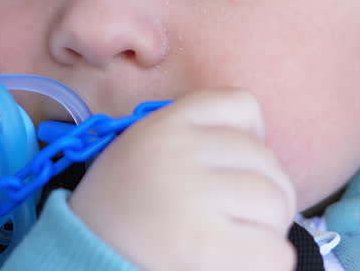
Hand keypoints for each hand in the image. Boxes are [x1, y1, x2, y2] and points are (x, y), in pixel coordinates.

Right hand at [68, 89, 296, 270]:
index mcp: (162, 126)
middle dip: (260, 195)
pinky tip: (231, 264)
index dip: (247, 141)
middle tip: (227, 220)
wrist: (82, 263)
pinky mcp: (209, 247)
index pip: (243, 105)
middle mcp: (178, 153)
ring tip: (227, 242)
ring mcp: (195, 198)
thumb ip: (190, 138)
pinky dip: (264, 263)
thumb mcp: (140, 153)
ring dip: (263, 230)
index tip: (227, 171)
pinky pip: (276, 252)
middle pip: (268, 161)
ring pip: (277, 203)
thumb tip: (259, 139)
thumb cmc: (121, 217)